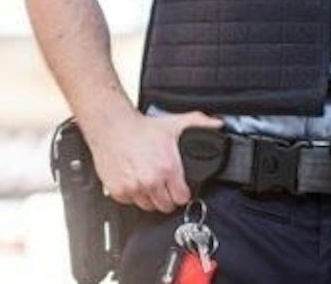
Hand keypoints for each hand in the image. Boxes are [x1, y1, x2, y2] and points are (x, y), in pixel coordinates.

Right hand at [82, 108, 220, 212]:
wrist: (113, 127)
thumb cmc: (142, 128)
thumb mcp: (176, 123)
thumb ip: (200, 124)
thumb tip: (218, 126)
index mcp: (168, 168)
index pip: (182, 198)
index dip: (183, 194)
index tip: (181, 189)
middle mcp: (151, 181)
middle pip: (166, 206)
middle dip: (168, 198)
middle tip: (165, 186)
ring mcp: (133, 188)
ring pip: (148, 207)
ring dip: (151, 198)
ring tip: (151, 183)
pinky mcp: (118, 191)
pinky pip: (130, 203)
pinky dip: (134, 196)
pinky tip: (136, 181)